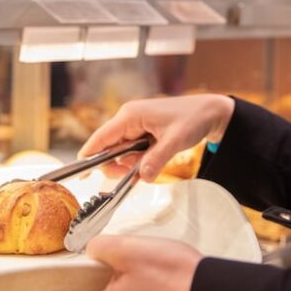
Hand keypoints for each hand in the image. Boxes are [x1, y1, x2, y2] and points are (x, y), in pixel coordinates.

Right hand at [79, 94, 234, 181]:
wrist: (210, 113)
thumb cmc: (193, 118)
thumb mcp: (176, 141)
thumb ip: (157, 159)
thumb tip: (142, 177)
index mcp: (131, 115)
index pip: (101, 137)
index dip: (89, 155)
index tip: (81, 173)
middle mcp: (129, 119)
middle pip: (109, 149)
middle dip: (119, 165)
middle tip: (135, 175)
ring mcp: (135, 126)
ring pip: (121, 153)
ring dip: (132, 164)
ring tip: (153, 161)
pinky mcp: (142, 132)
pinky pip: (132, 151)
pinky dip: (140, 161)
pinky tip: (153, 160)